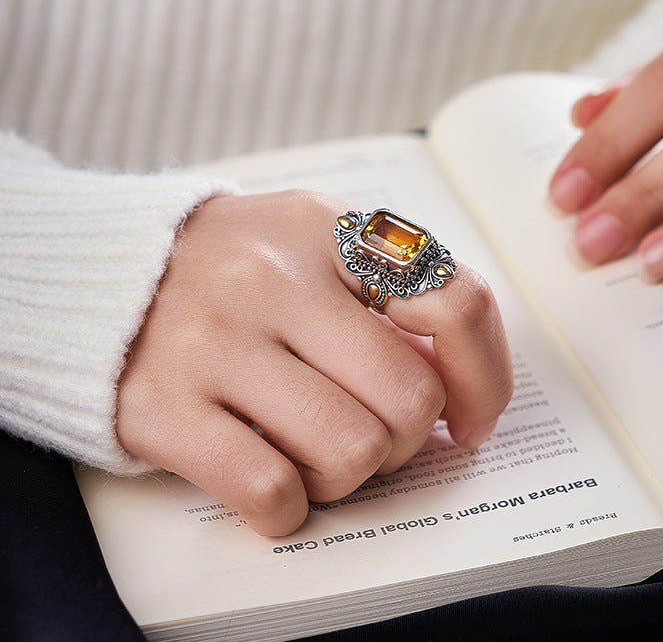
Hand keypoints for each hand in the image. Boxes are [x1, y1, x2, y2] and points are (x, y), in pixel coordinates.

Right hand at [116, 190, 512, 535]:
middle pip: (409, 398)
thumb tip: (462, 378)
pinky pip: (272, 493)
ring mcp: (215, 344)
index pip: (454, 301)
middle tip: (380, 431)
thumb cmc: (232, 268)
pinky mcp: (164, 409)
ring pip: (351, 452)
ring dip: (349, 472)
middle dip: (410, 437)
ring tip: (317, 446)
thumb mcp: (313, 241)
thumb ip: (391, 290)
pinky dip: (290, 506)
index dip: (485, 375)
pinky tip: (273, 476)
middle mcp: (273, 280)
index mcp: (326, 232)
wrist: (102, 277)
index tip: (471, 415)